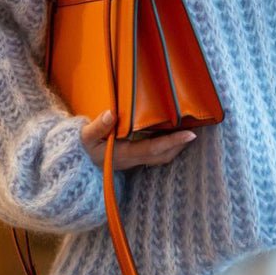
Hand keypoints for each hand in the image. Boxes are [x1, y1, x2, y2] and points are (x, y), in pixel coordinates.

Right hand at [81, 110, 196, 169]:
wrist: (77, 162)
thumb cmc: (83, 147)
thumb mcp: (85, 136)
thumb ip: (98, 126)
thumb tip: (111, 113)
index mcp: (125, 154)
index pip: (153, 149)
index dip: (173, 142)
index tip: (190, 134)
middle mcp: (133, 159)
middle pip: (163, 155)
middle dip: (181, 145)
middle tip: (198, 129)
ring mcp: (135, 161)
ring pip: (162, 157)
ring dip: (177, 146)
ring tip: (190, 131)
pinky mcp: (134, 158)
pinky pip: (156, 155)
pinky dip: (168, 146)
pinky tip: (173, 135)